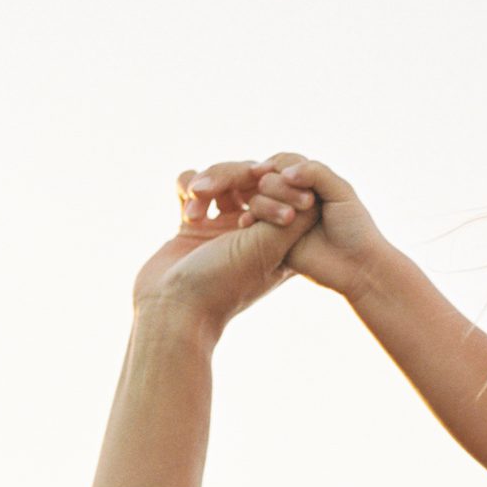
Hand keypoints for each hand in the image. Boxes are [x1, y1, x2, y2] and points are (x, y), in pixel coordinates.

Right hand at [130, 163, 319, 334]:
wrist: (173, 312)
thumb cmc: (220, 284)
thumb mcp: (265, 249)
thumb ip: (292, 219)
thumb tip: (313, 193)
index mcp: (279, 243)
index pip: (290, 195)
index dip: (280, 182)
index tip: (268, 181)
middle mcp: (253, 233)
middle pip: (254, 180)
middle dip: (237, 175)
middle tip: (226, 182)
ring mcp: (222, 226)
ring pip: (223, 178)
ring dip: (209, 182)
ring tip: (194, 211)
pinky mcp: (193, 223)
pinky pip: (192, 185)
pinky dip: (187, 187)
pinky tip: (185, 211)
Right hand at [233, 152, 394, 300]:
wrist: (357, 266)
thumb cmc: (355, 228)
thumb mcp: (341, 191)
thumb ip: (315, 172)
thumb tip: (284, 173)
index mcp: (309, 182)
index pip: (284, 162)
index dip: (282, 165)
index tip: (288, 176)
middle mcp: (293, 198)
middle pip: (268, 179)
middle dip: (280, 187)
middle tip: (307, 205)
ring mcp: (283, 219)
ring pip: (258, 199)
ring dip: (269, 204)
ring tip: (289, 218)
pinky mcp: (275, 240)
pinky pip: (254, 224)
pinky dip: (250, 219)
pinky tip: (248, 223)